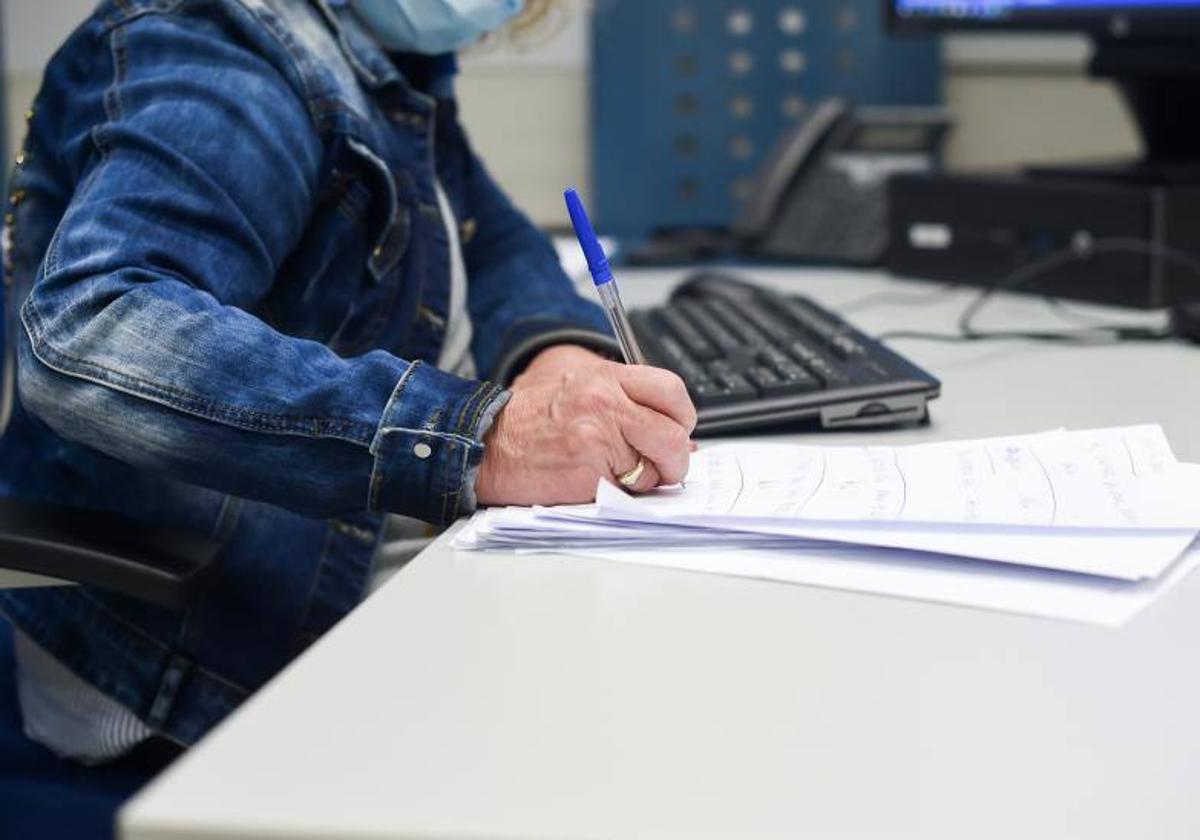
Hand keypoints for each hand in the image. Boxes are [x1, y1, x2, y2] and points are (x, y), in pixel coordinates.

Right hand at [475, 345, 696, 506]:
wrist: (487, 444)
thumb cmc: (530, 419)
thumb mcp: (578, 387)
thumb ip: (625, 401)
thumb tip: (677, 435)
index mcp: (605, 377)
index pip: (672, 391)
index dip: (682, 417)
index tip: (675, 430)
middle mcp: (605, 403)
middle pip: (673, 435)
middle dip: (675, 459)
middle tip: (661, 466)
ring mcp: (598, 439)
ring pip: (654, 470)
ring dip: (643, 480)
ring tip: (614, 473)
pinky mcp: (589, 474)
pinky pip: (626, 492)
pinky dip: (618, 494)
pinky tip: (593, 483)